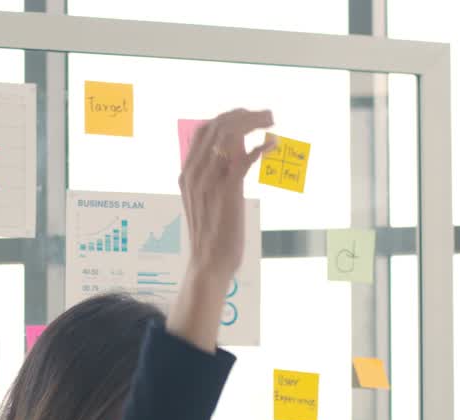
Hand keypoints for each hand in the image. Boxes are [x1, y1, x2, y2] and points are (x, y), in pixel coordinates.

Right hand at [180, 108, 275, 282]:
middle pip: (217, 127)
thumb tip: (233, 156)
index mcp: (187, 173)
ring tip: (272, 122)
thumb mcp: (207, 199)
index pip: (204, 130)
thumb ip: (214, 176)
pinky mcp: (227, 192)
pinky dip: (260, 147)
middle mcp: (195, 173)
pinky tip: (272, 144)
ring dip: (253, 124)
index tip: (249, 116)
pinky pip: (243, 159)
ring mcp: (209, 181)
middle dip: (245, 115)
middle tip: (268, 115)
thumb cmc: (211, 235)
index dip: (227, 117)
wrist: (208, 264)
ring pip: (228, 136)